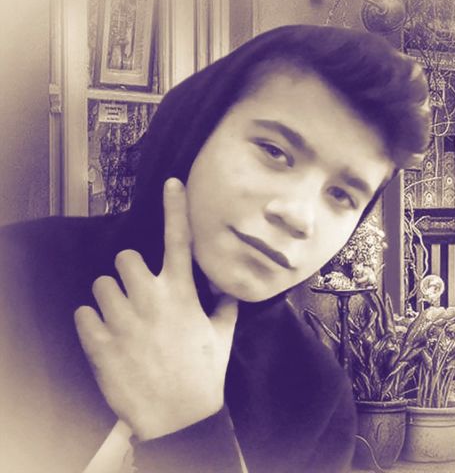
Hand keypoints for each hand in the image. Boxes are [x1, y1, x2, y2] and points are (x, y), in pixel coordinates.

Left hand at [75, 178, 237, 440]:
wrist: (178, 417)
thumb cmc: (203, 375)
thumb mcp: (222, 337)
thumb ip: (224, 305)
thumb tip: (227, 286)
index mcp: (182, 295)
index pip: (179, 240)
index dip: (176, 207)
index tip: (172, 183)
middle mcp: (151, 300)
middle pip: (124, 258)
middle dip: (128, 272)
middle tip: (136, 292)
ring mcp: (123, 321)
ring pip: (100, 285)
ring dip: (109, 297)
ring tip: (121, 318)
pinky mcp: (100, 342)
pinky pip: (83, 314)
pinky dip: (91, 322)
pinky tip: (107, 336)